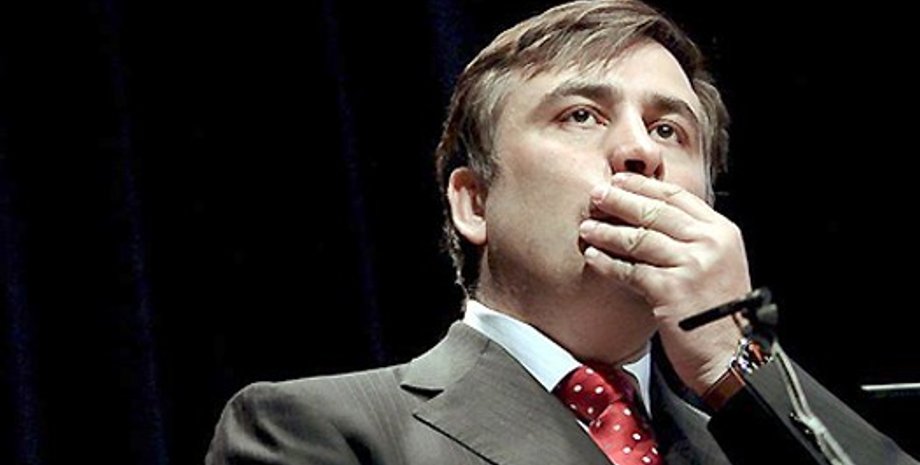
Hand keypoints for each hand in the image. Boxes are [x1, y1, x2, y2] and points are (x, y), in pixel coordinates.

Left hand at [579, 172, 750, 394]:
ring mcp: (692, 265)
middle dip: (621, 201)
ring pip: (639, 238)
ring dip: (608, 232)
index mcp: (722, 232)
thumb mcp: (716, 266)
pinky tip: (592, 257)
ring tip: (587, 227)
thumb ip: (692, 241)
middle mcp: (710, 243)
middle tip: (595, 195)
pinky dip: (607, 263)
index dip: (645, 186)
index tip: (620, 181)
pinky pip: (630, 269)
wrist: (731, 356)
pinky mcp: (672, 290)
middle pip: (655, 211)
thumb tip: (651, 218)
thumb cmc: (718, 315)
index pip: (678, 197)